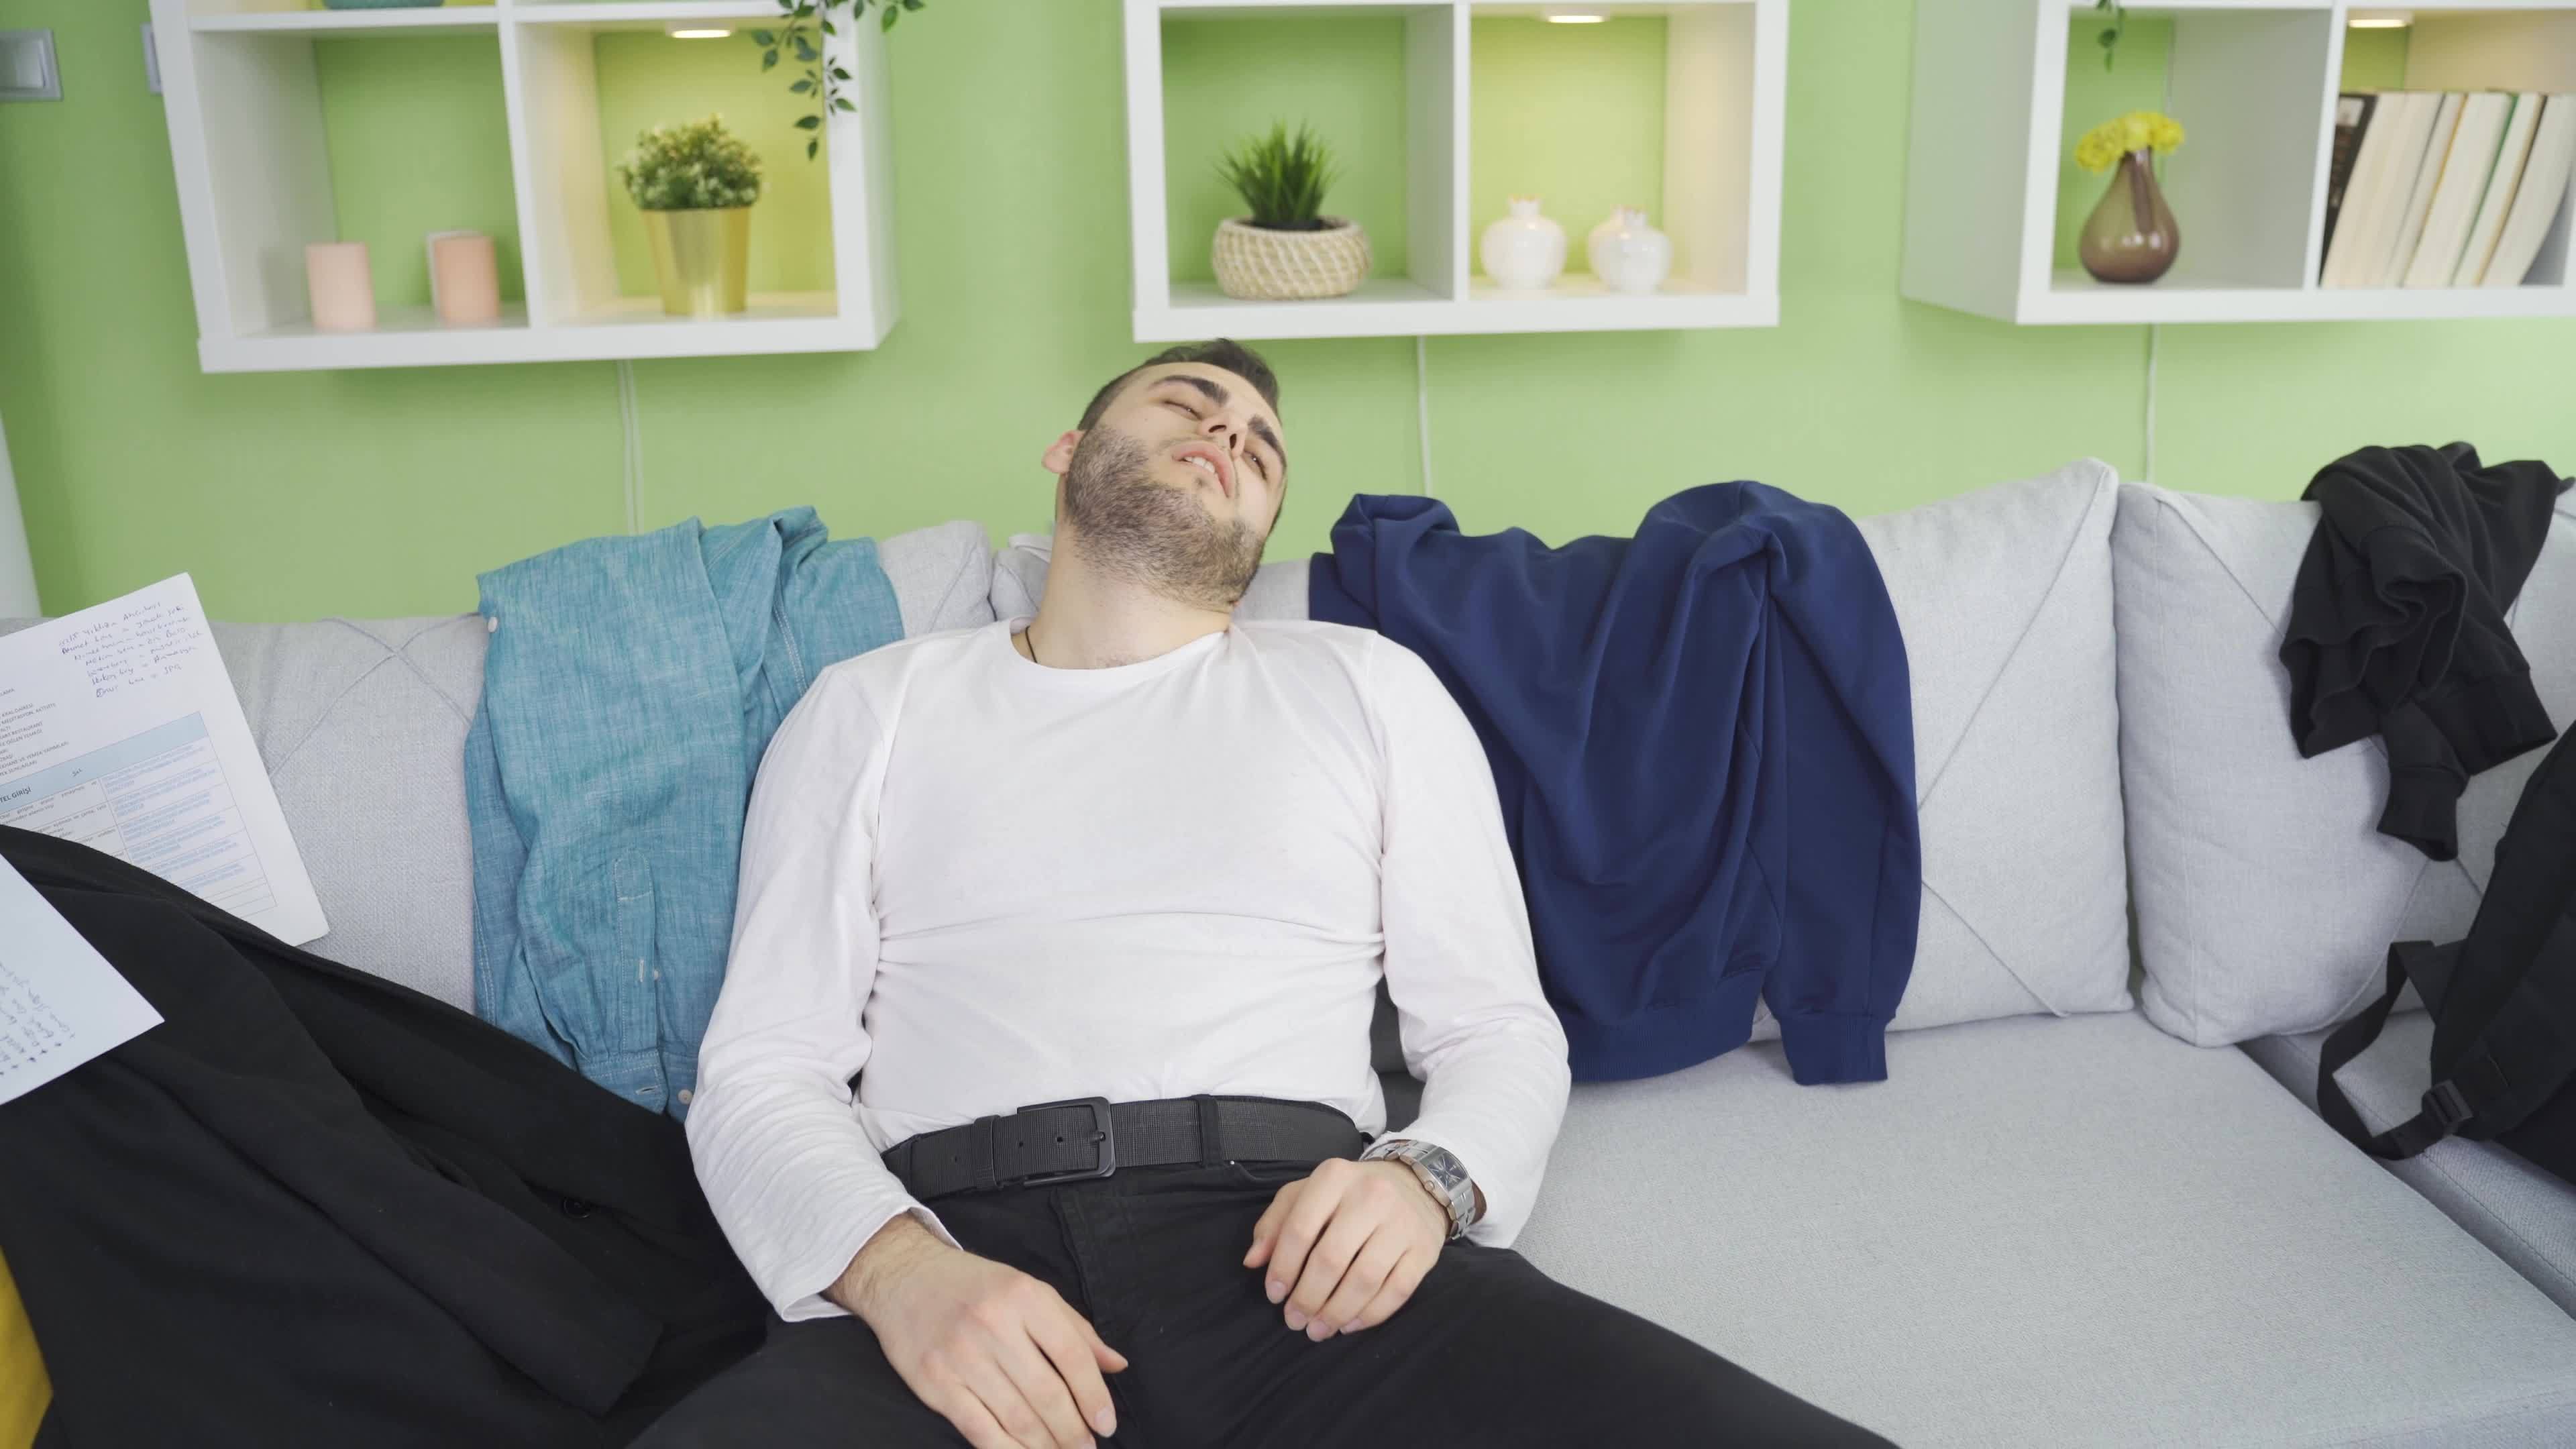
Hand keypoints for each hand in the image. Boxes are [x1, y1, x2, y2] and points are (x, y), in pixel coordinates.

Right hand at [830, 1215, 1126, 1447]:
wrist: (903, 1277)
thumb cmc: (975, 1286)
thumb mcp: (1029, 1290)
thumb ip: (1076, 1329)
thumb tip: (1117, 1365)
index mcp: (1024, 1297)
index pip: (1072, 1355)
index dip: (1095, 1396)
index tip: (1106, 1424)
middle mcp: (993, 1325)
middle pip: (1046, 1393)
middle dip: (1072, 1429)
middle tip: (1085, 1447)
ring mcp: (961, 1356)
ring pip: (1015, 1416)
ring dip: (1045, 1444)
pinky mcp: (935, 1382)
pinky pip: (978, 1428)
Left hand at [1241, 1158, 1446, 1342]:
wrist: (1415, 1184)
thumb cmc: (1349, 1195)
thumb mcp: (1307, 1194)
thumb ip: (1275, 1223)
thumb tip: (1252, 1261)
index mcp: (1334, 1178)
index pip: (1300, 1229)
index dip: (1282, 1268)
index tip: (1274, 1295)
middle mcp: (1371, 1196)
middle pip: (1331, 1259)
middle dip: (1307, 1298)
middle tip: (1295, 1320)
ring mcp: (1402, 1224)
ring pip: (1364, 1280)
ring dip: (1336, 1312)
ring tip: (1318, 1330)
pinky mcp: (1424, 1250)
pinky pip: (1397, 1291)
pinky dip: (1371, 1315)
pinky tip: (1350, 1325)